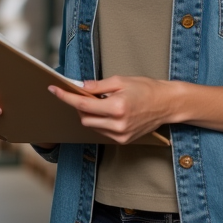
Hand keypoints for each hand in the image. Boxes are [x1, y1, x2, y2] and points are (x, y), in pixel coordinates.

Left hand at [48, 76, 177, 144]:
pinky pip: (102, 132)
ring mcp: (121, 135)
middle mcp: (118, 124)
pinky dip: (99, 121)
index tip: (54, 89)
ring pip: (92, 126)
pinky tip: (107, 112)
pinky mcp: (123, 140)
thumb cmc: (146, 89)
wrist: (167, 104)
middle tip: (82, 94)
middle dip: (78, 106)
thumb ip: (97, 85)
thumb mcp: (121, 81)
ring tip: (100, 102)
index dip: (66, 97)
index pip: (83, 105)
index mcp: (117, 107)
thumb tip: (79, 87)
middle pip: (84, 118)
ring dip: (89, 114)